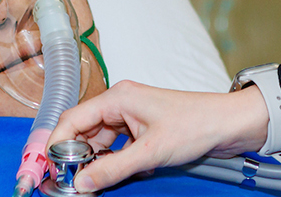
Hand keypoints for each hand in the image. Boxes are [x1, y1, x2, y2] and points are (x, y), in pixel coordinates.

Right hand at [51, 81, 269, 191]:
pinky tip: (120, 173)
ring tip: (96, 180)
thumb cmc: (198, 123)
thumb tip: (82, 182)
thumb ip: (113, 168)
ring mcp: (133, 116)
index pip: (73, 119)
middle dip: (77, 156)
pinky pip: (117, 146)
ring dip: (97, 161)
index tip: (50, 168)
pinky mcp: (144, 129)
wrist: (230, 125)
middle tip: (72, 180)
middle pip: (84, 131)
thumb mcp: (151, 152)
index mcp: (118, 98)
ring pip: (100, 141)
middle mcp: (122, 103)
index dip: (57, 144)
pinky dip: (115, 161)